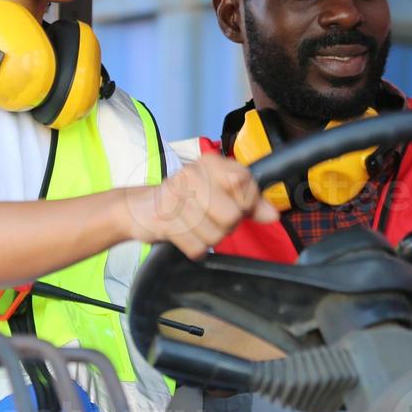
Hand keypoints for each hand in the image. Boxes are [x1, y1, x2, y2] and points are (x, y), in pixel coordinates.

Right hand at [125, 150, 278, 259]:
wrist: (140, 207)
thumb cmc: (185, 198)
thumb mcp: (219, 191)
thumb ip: (248, 200)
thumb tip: (272, 213)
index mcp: (210, 163)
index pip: (244, 182)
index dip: (248, 202)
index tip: (238, 206)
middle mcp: (193, 174)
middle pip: (232, 215)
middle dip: (226, 225)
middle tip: (211, 217)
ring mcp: (177, 197)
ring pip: (215, 234)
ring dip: (208, 237)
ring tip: (195, 225)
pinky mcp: (164, 220)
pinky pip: (197, 247)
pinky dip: (194, 248)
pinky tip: (184, 234)